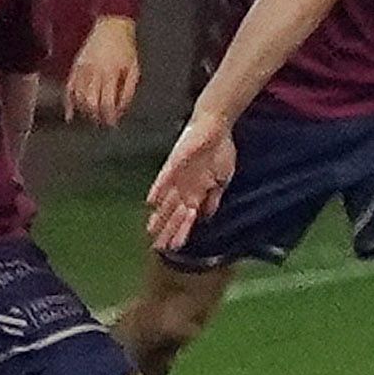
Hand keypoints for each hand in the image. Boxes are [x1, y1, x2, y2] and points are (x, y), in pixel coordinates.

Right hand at [64, 16, 140, 126]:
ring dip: (84, 112)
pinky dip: (68, 103)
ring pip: (78, 98)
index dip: (109, 117)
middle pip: (90, 103)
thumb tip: (121, 111)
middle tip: (102, 123)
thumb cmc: (126, 49)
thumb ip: (128, 92)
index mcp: (111, 73)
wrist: (111, 27)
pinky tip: (70, 115)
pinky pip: (68, 88)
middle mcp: (94, 72)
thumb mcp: (134, 70)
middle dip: (96, 117)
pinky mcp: (75, 67)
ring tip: (92, 118)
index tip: (112, 124)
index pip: (107, 102)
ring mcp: (82, 69)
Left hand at [145, 116, 236, 251]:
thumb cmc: (220, 151)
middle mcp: (185, 187)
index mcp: (196, 192)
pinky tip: (152, 201)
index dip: (180, 232)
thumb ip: (213, 198)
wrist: (217, 127)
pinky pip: (165, 177)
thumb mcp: (222, 180)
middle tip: (158, 246)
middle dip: (167, 230)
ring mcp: (178, 175)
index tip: (174, 247)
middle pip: (173, 213)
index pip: (186, 217)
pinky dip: (159, 189)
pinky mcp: (175, 162)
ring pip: (167, 200)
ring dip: (161, 216)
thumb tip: (205, 217)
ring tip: (152, 230)